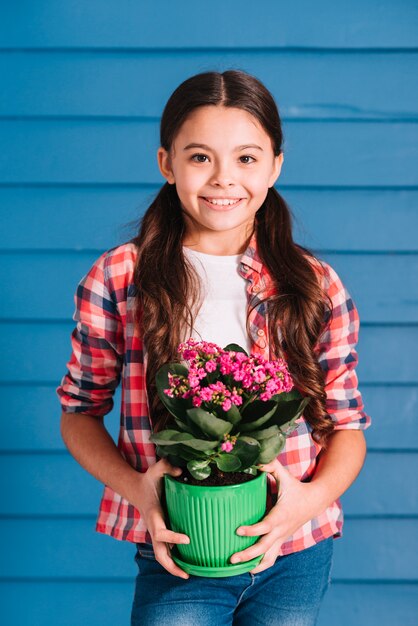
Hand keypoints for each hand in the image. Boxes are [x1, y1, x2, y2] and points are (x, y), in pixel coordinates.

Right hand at [132, 458, 189, 578]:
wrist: (137, 489)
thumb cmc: (149, 480)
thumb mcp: (156, 470)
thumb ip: (167, 467)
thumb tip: (181, 471)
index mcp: (153, 515)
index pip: (161, 533)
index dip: (173, 537)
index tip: (187, 539)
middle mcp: (153, 527)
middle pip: (159, 553)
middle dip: (171, 565)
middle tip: (186, 574)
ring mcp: (155, 532)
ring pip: (161, 555)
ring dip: (172, 567)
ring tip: (188, 575)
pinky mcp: (159, 532)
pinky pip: (166, 550)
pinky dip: (174, 559)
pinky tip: (187, 564)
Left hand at [230, 459, 320, 573]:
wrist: (314, 501)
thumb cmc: (296, 488)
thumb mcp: (285, 475)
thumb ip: (271, 466)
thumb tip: (257, 461)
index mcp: (280, 515)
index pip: (265, 526)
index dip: (252, 530)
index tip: (237, 530)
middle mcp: (281, 530)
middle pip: (264, 548)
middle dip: (248, 554)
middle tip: (231, 558)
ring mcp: (282, 538)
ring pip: (269, 557)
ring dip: (254, 564)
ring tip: (237, 568)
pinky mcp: (282, 541)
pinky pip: (272, 557)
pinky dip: (261, 564)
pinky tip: (247, 567)